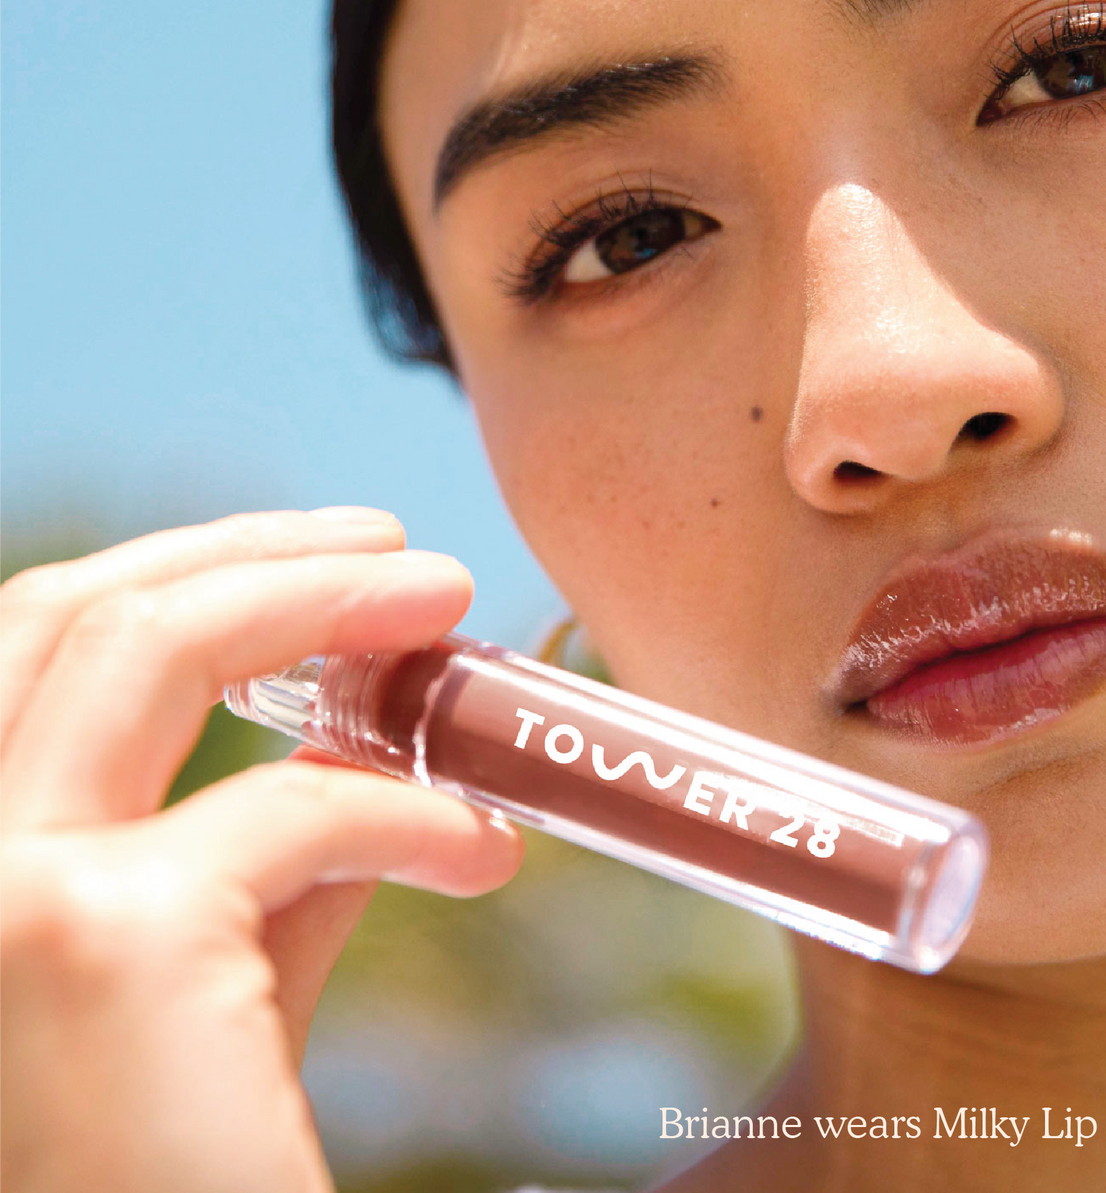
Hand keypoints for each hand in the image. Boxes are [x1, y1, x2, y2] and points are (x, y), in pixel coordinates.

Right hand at [0, 509, 523, 1192]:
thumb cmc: (190, 1164)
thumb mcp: (212, 985)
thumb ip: (266, 863)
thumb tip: (356, 748)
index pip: (36, 647)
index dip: (182, 573)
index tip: (322, 554)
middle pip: (76, 616)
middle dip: (256, 555)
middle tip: (404, 550)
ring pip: (149, 646)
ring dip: (322, 599)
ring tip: (448, 607)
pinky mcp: (104, 941)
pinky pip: (297, 809)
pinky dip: (413, 812)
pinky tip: (485, 851)